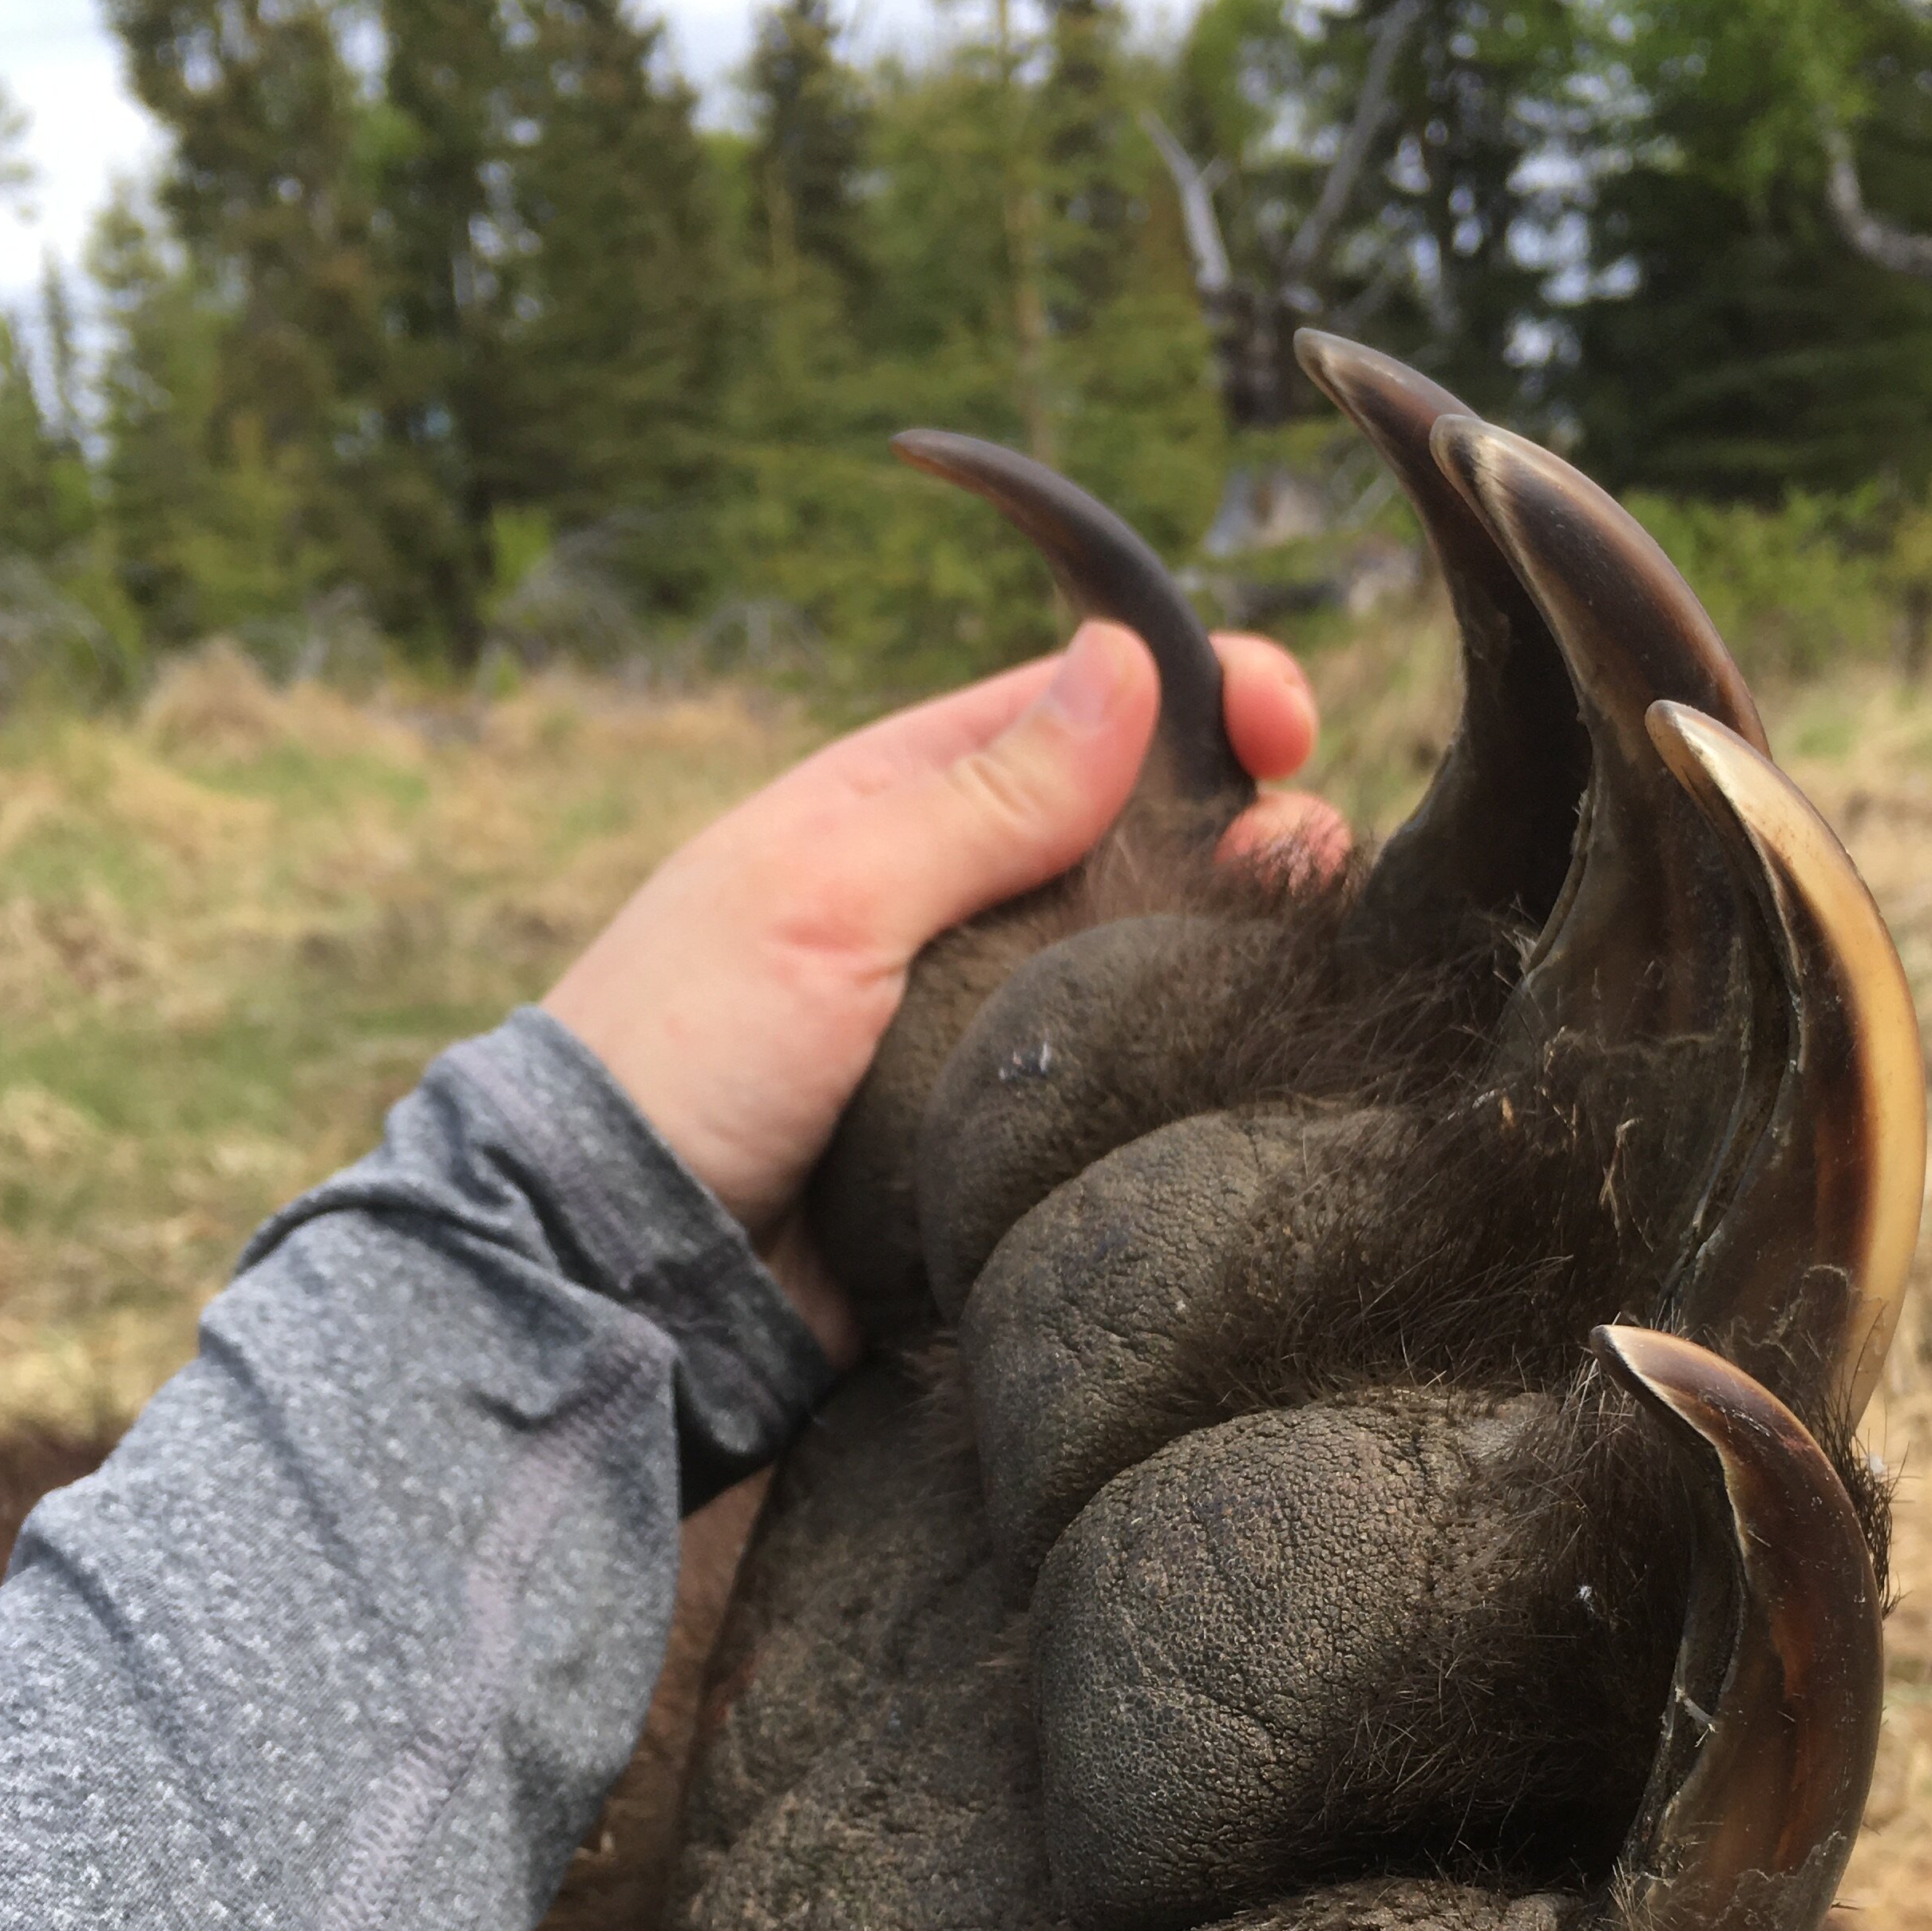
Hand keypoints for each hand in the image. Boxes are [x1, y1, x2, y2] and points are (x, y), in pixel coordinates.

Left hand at [544, 624, 1334, 1320]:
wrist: (616, 1269)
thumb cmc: (684, 1056)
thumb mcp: (825, 895)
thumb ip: (979, 797)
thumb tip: (1124, 661)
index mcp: (895, 807)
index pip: (1073, 711)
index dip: (1192, 697)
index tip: (1287, 723)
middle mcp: (951, 907)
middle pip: (1136, 840)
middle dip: (1243, 833)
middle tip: (1315, 864)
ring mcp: (982, 1028)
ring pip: (1142, 966)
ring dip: (1230, 950)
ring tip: (1308, 954)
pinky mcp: (999, 1141)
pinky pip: (1114, 1088)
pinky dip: (1181, 1066)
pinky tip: (1253, 1060)